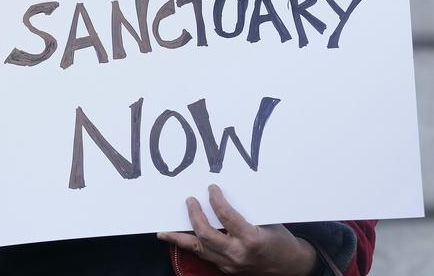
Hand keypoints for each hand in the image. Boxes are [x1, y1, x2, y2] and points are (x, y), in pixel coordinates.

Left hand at [157, 184, 317, 275]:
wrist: (292, 266)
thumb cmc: (281, 240)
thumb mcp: (268, 221)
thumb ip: (245, 212)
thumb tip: (223, 196)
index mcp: (251, 239)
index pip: (226, 217)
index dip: (216, 201)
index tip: (211, 189)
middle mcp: (238, 254)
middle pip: (206, 236)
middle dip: (194, 217)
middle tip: (189, 201)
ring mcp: (231, 265)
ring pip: (200, 250)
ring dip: (180, 238)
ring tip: (164, 231)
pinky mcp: (227, 270)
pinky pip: (205, 256)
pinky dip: (193, 246)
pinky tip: (182, 239)